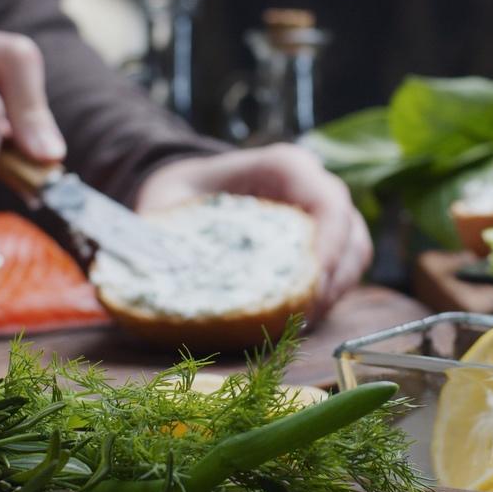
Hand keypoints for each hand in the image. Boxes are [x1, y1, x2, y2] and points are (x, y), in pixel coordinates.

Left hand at [136, 144, 372, 317]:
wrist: (188, 190)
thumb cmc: (178, 194)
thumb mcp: (163, 205)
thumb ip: (161, 237)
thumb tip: (137, 286)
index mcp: (284, 167)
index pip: (328, 201)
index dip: (329, 245)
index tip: (309, 286)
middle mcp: (313, 187)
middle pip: (351, 233)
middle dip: (333, 280)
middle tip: (301, 317)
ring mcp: (324, 216)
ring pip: (354, 255)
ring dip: (333, 293)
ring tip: (298, 324)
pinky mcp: (324, 243)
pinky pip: (343, 270)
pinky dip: (326, 297)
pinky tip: (295, 319)